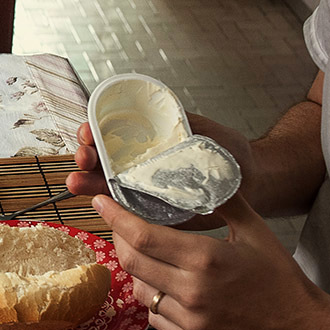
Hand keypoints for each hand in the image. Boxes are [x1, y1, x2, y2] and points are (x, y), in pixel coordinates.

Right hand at [66, 114, 255, 227]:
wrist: (254, 182)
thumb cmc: (228, 153)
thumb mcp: (201, 130)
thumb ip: (178, 123)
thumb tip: (157, 113)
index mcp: (146, 142)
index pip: (109, 133)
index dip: (93, 131)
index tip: (89, 132)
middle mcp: (139, 165)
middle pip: (101, 160)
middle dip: (85, 156)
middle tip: (83, 157)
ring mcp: (144, 191)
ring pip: (106, 187)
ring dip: (87, 183)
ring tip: (75, 182)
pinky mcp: (154, 216)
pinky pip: (127, 214)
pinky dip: (109, 210)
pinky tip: (96, 205)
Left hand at [94, 192, 322, 329]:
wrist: (301, 328)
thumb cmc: (279, 276)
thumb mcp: (253, 229)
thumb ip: (222, 199)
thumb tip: (198, 169)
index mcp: (204, 259)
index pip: (142, 235)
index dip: (115, 217)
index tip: (101, 202)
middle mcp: (192, 291)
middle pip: (132, 261)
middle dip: (118, 238)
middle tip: (120, 224)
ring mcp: (191, 321)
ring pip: (140, 290)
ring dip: (135, 269)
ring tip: (146, 253)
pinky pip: (155, 316)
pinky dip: (152, 296)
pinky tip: (163, 283)